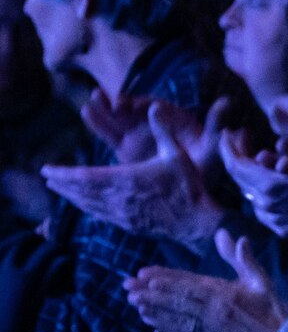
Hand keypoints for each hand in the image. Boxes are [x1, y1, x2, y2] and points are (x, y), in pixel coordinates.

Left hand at [43, 103, 229, 247]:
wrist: (196, 223)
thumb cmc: (189, 187)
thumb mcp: (177, 155)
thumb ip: (163, 131)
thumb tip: (154, 107)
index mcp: (128, 179)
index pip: (85, 177)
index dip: (63, 174)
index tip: (46, 169)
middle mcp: (120, 198)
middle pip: (81, 191)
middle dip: (62, 183)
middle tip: (47, 176)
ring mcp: (122, 214)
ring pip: (88, 204)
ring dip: (70, 195)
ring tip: (58, 188)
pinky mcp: (128, 224)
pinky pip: (100, 214)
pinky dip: (87, 206)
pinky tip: (82, 203)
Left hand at [123, 228, 287, 331]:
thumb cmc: (272, 310)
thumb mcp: (261, 280)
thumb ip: (242, 258)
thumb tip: (227, 234)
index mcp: (224, 295)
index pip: (188, 284)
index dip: (165, 278)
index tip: (144, 273)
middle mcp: (213, 312)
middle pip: (176, 301)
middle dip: (149, 293)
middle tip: (128, 287)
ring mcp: (210, 330)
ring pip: (176, 319)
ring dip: (154, 311)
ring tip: (135, 304)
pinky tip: (154, 329)